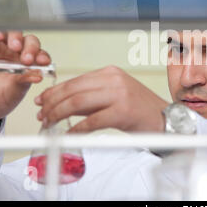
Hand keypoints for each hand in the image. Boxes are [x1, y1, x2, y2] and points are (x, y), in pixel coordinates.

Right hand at [0, 31, 50, 121]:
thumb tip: (38, 74)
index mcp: (29, 64)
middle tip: (26, 58)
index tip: (43, 62)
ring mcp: (1, 47)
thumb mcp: (15, 91)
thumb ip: (25, 80)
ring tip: (15, 46)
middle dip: (31, 47)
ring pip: (12, 34)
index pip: (40, 54)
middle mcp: (17, 54)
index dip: (43, 56)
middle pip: (29, 42)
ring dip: (16, 37)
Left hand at [35, 65, 168, 132]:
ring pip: (78, 103)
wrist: (164, 119)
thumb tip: (61, 104)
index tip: (43, 100)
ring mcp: (119, 94)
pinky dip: (76, 129)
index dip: (55, 91)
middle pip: (73, 90)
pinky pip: (91, 121)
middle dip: (53, 104)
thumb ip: (90, 97)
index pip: (75, 80)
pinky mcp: (122, 112)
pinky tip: (69, 134)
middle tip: (42, 115)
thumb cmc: (139, 109)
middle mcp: (114, 79)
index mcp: (111, 72)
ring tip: (50, 124)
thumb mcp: (114, 95)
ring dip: (59, 115)